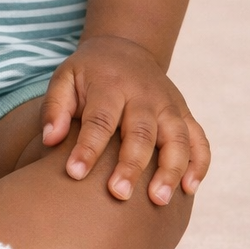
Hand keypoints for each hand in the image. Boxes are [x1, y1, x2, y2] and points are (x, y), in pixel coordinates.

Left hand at [40, 35, 210, 204]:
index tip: (74, 174)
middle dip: (132, 165)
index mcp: (111, 85)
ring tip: (158, 200)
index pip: (100, 120)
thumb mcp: (65, 78)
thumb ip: (55, 107)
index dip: (88, 148)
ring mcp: (169, 104)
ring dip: (170, 170)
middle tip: (119, 195)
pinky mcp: (185, 113)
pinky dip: (199, 164)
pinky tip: (189, 188)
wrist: (125, 47)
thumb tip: (50, 140)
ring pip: (177, 138)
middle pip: (141, 133)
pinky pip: (199, 139)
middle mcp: (145, 95)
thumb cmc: (89, 73)